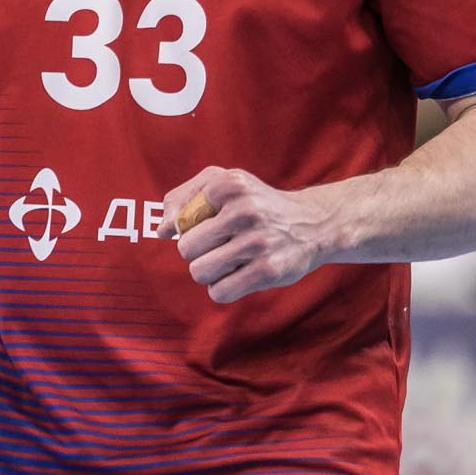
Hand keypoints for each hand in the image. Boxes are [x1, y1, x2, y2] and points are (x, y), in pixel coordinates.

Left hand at [163, 167, 333, 303]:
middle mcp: (246, 209)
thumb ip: (183, 198)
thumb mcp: (223, 183)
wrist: (313, 224)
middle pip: (187, 249)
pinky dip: (222, 288)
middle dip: (199, 252)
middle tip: (221, 245)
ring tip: (229, 260)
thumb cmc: (257, 203)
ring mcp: (258, 241)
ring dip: (210, 272)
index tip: (215, 222)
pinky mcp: (269, 270)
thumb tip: (161, 231)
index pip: (182, 219)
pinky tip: (239, 275)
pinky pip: (219, 292)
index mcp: (231, 183)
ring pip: (200, 272)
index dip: (193, 226)